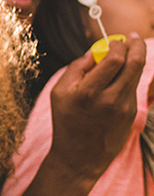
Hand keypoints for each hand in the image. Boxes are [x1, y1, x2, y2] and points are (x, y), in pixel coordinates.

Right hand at [49, 34, 145, 179]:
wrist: (79, 157)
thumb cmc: (66, 122)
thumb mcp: (58, 93)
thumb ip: (76, 68)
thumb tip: (94, 51)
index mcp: (89, 92)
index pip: (115, 59)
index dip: (117, 45)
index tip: (114, 40)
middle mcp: (111, 99)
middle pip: (135, 63)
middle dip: (136, 46)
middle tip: (131, 38)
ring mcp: (125, 108)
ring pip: (137, 75)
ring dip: (134, 60)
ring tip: (124, 54)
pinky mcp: (131, 115)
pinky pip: (132, 89)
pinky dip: (127, 79)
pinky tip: (116, 80)